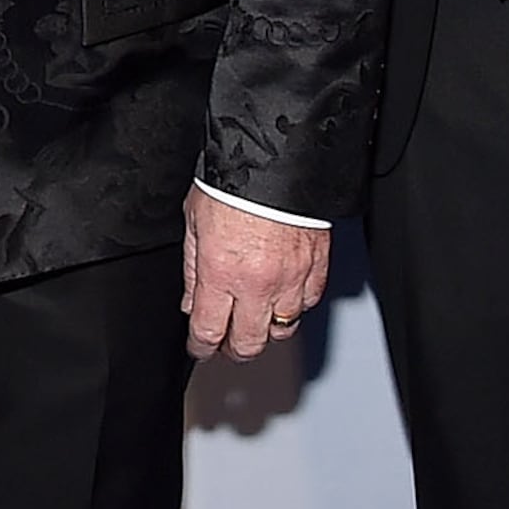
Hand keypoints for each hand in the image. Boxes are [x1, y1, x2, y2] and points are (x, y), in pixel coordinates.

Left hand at [181, 187, 332, 360]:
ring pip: (282, 330)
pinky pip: (307, 304)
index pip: (209, 331)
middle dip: (234, 349)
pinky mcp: (316, 269)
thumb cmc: (233, 181)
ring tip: (254, 319)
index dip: (201, 347)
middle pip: (249, 343)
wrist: (278, 158)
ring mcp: (290, 279)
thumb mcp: (194, 220)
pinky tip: (282, 295)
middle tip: (226, 343)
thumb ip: (192, 267)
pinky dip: (295, 306)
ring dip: (266, 330)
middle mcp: (257, 283)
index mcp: (220, 272)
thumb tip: (191, 300)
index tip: (199, 348)